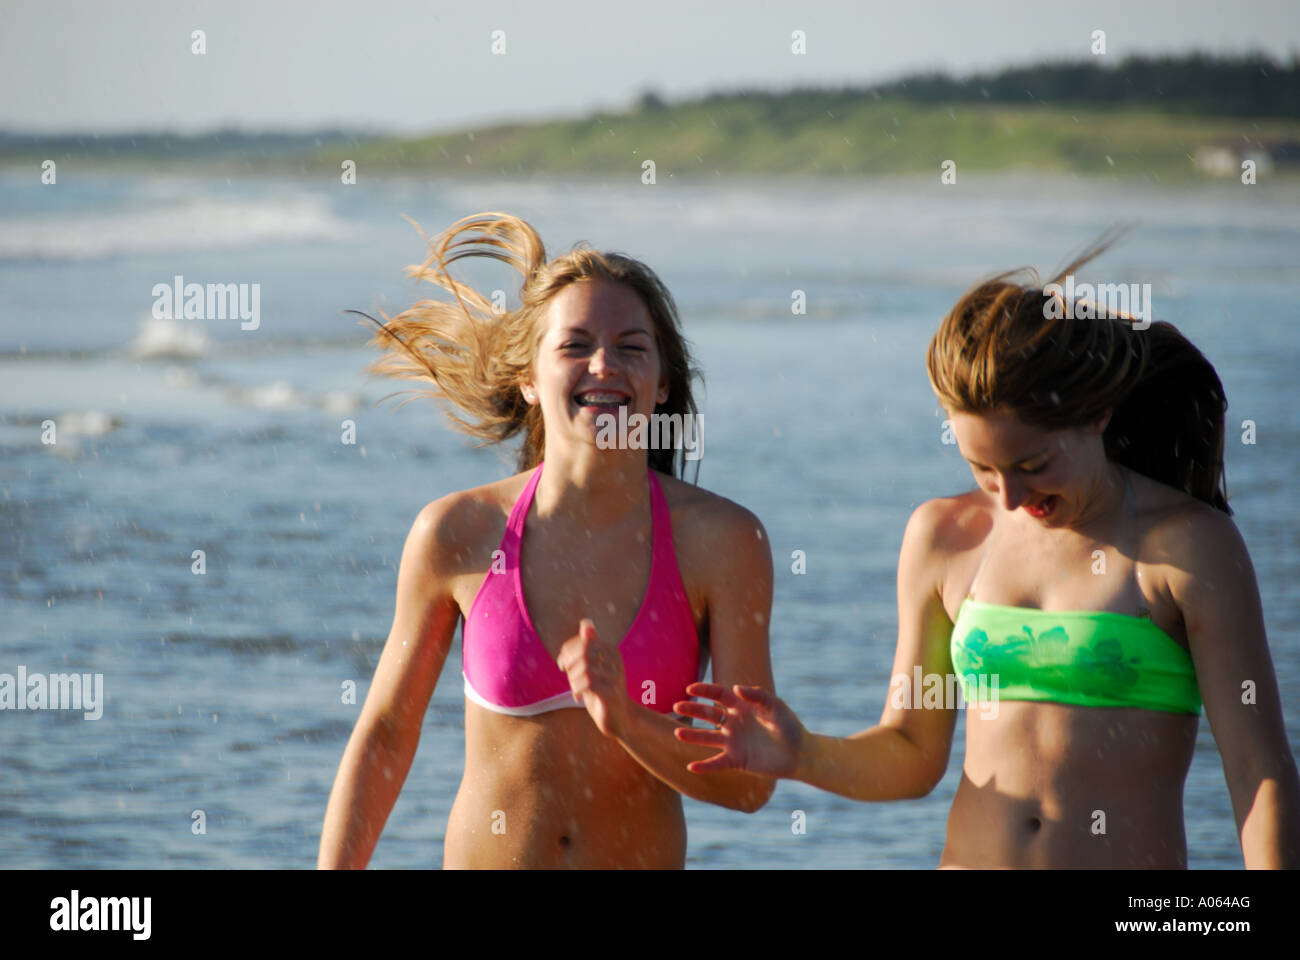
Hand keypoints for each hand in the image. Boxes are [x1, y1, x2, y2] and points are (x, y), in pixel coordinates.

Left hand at [556, 619, 630, 737]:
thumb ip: (588, 646)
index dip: (567, 652)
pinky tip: (578, 697)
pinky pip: (588, 684)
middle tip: (569, 677)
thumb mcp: (593, 667)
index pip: (583, 642)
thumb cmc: (601, 690)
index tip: (562, 665)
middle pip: (584, 653)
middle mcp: (616, 661)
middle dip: (571, 665)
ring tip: (575, 688)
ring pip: (585, 669)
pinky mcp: (613, 693)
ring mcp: (616, 677)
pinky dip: (577, 690)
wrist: (620, 718)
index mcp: (612, 651)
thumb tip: (586, 622)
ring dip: (573, 680)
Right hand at [672, 682, 804, 776]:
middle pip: (708, 714)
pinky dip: (705, 766)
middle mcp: (733, 722)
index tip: (690, 688)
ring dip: (692, 736)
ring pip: (708, 737)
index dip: (705, 690)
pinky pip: (717, 762)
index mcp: (741, 706)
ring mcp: (733, 741)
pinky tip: (692, 767)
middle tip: (677, 706)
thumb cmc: (789, 726)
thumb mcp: (775, 706)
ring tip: (678, 733)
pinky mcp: (736, 760)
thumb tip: (735, 688)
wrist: (799, 753)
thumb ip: (757, 695)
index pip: (718, 695)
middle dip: (693, 709)